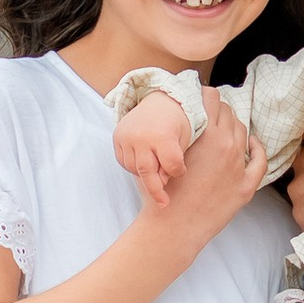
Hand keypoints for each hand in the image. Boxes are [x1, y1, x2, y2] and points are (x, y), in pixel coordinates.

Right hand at [115, 93, 193, 208]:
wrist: (161, 99)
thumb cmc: (179, 120)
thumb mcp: (185, 138)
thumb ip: (175, 161)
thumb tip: (162, 182)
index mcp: (162, 135)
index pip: (171, 166)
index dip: (178, 171)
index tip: (181, 171)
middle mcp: (141, 136)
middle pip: (147, 172)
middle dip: (156, 190)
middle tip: (164, 203)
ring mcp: (126, 136)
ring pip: (134, 168)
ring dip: (145, 174)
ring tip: (156, 171)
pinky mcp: (117, 137)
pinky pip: (124, 161)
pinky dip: (134, 165)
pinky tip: (145, 161)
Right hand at [150, 89, 268, 251]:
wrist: (173, 227)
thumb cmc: (162, 191)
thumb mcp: (167, 150)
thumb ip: (179, 128)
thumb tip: (184, 111)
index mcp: (208, 135)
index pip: (213, 100)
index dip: (206, 96)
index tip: (202, 97)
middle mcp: (227, 147)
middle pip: (229, 115)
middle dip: (219, 111)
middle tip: (209, 113)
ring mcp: (238, 167)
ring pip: (242, 133)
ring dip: (234, 126)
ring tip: (224, 128)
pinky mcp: (245, 187)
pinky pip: (259, 161)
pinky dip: (256, 148)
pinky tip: (252, 144)